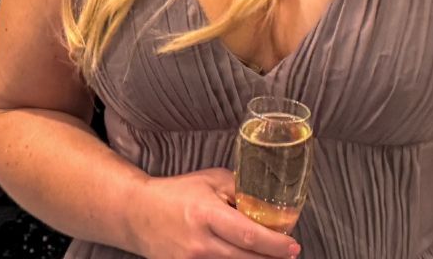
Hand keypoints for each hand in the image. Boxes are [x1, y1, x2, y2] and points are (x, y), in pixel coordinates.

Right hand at [128, 169, 299, 258]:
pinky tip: (245, 256)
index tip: (293, 246)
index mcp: (206, 213)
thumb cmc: (176, 193)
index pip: (248, 235)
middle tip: (289, 254)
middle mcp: (200, 242)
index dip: (275, 244)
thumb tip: (267, 204)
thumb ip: (238, 190)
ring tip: (268, 255)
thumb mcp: (209, 181)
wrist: (138, 214)